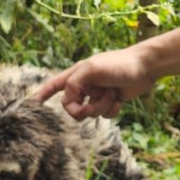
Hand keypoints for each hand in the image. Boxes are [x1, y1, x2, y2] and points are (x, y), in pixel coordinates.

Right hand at [35, 48, 156, 119]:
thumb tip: (69, 99)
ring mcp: (98, 94)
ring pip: (89, 112)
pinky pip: (104, 115)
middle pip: (71, 106)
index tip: (34, 102)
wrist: (145, 67)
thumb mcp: (92, 69)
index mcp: (78, 74)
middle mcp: (85, 84)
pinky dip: (110, 110)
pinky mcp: (110, 101)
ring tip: (112, 95)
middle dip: (80, 110)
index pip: (55, 84)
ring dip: (100, 107)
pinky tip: (119, 100)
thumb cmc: (119, 64)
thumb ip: (75, 82)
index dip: (44, 93)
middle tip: (88, 109)